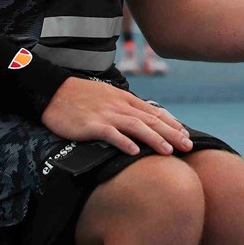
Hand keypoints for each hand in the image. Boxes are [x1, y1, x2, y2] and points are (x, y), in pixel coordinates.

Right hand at [41, 77, 194, 156]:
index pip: (154, 112)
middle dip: (171, 133)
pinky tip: (134, 152)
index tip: (186, 134)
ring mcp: (106, 115)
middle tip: (188, 146)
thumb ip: (127, 108)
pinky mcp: (91, 124)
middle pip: (151, 120)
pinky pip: (110, 134)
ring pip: (136, 126)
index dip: (172, 124)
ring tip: (168, 151)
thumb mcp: (110, 97)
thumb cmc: (83, 96)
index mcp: (126, 99)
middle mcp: (120, 106)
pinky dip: (123, 142)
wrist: (55, 91)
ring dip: (154, 139)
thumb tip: (144, 120)